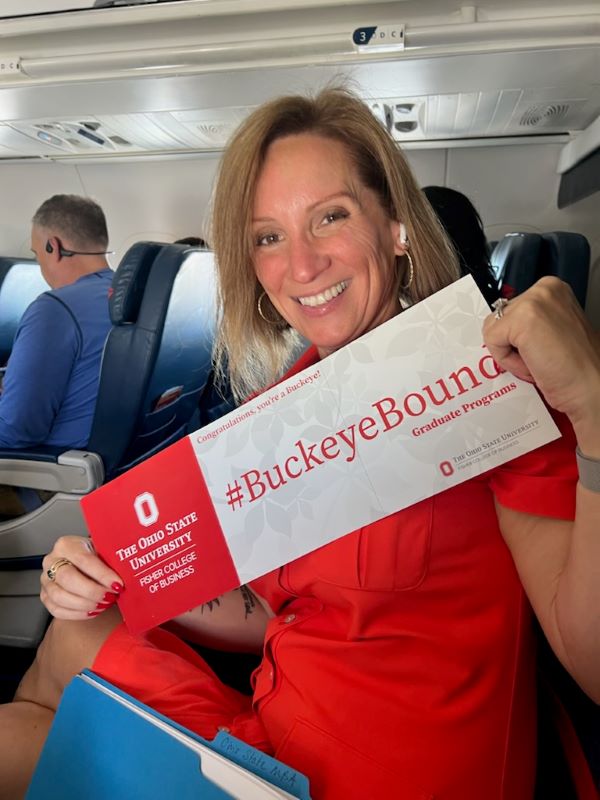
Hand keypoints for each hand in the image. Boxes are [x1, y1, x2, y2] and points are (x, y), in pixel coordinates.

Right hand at [41, 535, 123, 619]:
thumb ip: (111, 558)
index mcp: (66, 545)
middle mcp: (51, 560)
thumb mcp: (103, 549)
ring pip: (60, 596)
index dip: (102, 574)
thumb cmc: (95, 555)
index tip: (117, 584)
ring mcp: (45, 580)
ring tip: (104, 605)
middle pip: (68, 579)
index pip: (83, 559)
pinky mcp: (45, 596)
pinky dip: (77, 613)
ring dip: (85, 604)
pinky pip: (57, 610)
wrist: (83, 562)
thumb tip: (130, 570)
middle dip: (92, 591)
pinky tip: (93, 611)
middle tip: (110, 597)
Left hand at [483, 277, 599, 453]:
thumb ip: (528, 323)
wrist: (590, 387)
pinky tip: (534, 364)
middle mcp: (544, 289)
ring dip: (510, 354)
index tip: (538, 349)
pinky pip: (492, 342)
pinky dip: (508, 361)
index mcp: (552, 289)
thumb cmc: (575, 368)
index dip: (517, 339)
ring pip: (492, 330)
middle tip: (540, 358)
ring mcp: (533, 301)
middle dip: (512, 345)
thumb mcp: (550, 331)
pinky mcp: (522, 319)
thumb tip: (502, 329)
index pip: (509, 311)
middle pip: (498, 319)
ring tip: (538, 360)